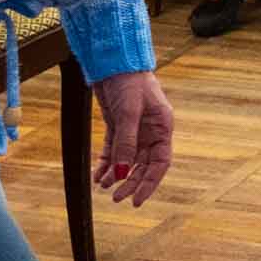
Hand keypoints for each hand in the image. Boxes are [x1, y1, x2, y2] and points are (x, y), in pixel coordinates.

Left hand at [92, 70, 173, 206]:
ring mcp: (134, 129)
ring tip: (104, 187)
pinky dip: (106, 163)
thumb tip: (123, 172)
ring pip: (127, 160)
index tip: (137, 200)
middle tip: (117, 198)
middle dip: (130, 183)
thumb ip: (127, 142)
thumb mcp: (129, 113)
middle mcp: (150, 132)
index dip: (150, 183)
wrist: (114, 61)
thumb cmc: (130, 82)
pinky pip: (113, 150)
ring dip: (117, 175)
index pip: (160, 163)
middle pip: (142, 165)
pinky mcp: (117, 126)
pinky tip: (98, 176)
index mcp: (163, 128)